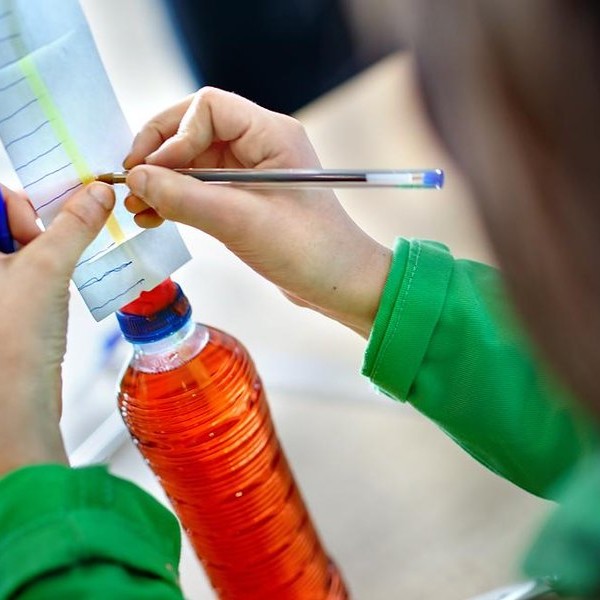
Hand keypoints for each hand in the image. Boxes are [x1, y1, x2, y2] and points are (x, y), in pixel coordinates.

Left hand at [0, 183, 114, 473]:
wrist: (15, 404)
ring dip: (49, 249)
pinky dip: (48, 271)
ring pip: (20, 248)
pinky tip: (58, 288)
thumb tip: (97, 193)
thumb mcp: (47, 267)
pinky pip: (26, 273)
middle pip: (7, 223)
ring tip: (62, 270)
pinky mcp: (6, 308)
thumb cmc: (13, 341)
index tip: (52, 215)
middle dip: (39, 227)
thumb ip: (74, 225)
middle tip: (61, 244)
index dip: (21, 204)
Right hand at [124, 87, 390, 336]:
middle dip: (160, 154)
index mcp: (271, 135)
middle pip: (196, 129)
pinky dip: (178, 198)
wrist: (339, 284)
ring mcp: (254, 173)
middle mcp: (262, 146)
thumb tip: (136, 179)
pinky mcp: (247, 199)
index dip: (172, 134)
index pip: (208, 108)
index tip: (149, 169)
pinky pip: (204, 187)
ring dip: (164, 179)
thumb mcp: (242, 222)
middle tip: (131, 180)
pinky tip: (155, 214)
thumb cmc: (308, 250)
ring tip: (137, 205)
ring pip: (196, 161)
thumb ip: (186, 198)